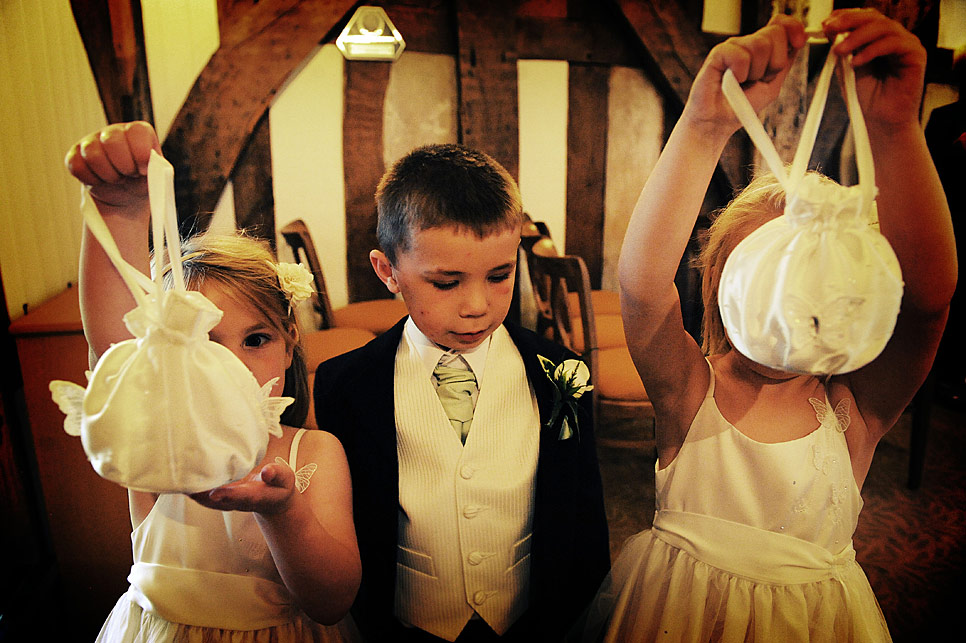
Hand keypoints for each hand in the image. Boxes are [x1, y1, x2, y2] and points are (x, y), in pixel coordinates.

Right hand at [65, 121, 160, 211]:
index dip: (140, 153)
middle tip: (129, 176)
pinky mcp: (75, 155)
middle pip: (112, 140)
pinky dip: (91, 179)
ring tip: (117, 179)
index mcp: (138, 132)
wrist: (126, 196)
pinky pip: (76, 165)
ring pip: (92, 153)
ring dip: (107, 174)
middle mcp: (114, 132)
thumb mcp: (157, 178)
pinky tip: (101, 181)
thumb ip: (157, 171)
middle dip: (123, 166)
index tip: (144, 170)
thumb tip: (150, 172)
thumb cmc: (143, 182)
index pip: (137, 131)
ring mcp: (92, 141)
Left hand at [188, 462, 297, 514]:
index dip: (228, 495)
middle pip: (215, 501)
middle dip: (200, 494)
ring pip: (205, 499)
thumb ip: (277, 475)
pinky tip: (182, 475)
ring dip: (192, 491)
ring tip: (178, 475)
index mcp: (253, 497)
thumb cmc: (278, 486)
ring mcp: (225, 500)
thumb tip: (267, 470)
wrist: (272, 500)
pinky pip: (202, 494)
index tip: (216, 493)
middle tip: (185, 482)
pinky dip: (192, 487)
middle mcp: (236, 501)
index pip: (240, 497)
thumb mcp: (285, 479)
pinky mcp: (219, 496)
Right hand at [684, 14, 806, 135]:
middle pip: (775, 33)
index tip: (799, 42)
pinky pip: (741, 56)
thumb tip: (800, 38)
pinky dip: (740, 74)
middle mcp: (747, 43)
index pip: (781, 24)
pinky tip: (731, 81)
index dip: (793, 28)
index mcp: (762, 48)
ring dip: (755, 72)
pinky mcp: (719, 53)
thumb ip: (785, 61)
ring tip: (742, 82)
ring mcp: (733, 46)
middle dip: (774, 62)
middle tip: (759, 79)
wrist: (719, 122)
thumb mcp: (773, 84)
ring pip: (760, 45)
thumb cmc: (742, 106)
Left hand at [823, 9, 925, 129]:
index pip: (863, 17)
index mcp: (878, 38)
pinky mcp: (916, 55)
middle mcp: (895, 37)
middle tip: (828, 28)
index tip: (824, 24)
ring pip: (883, 27)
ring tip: (839, 52)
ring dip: (856, 37)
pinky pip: (893, 43)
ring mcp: (907, 44)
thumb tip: (829, 27)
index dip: (844, 16)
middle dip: (848, 20)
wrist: (880, 123)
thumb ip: (841, 48)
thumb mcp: (846, 68)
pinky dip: (872, 50)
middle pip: (873, 17)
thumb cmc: (865, 98)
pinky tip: (856, 63)